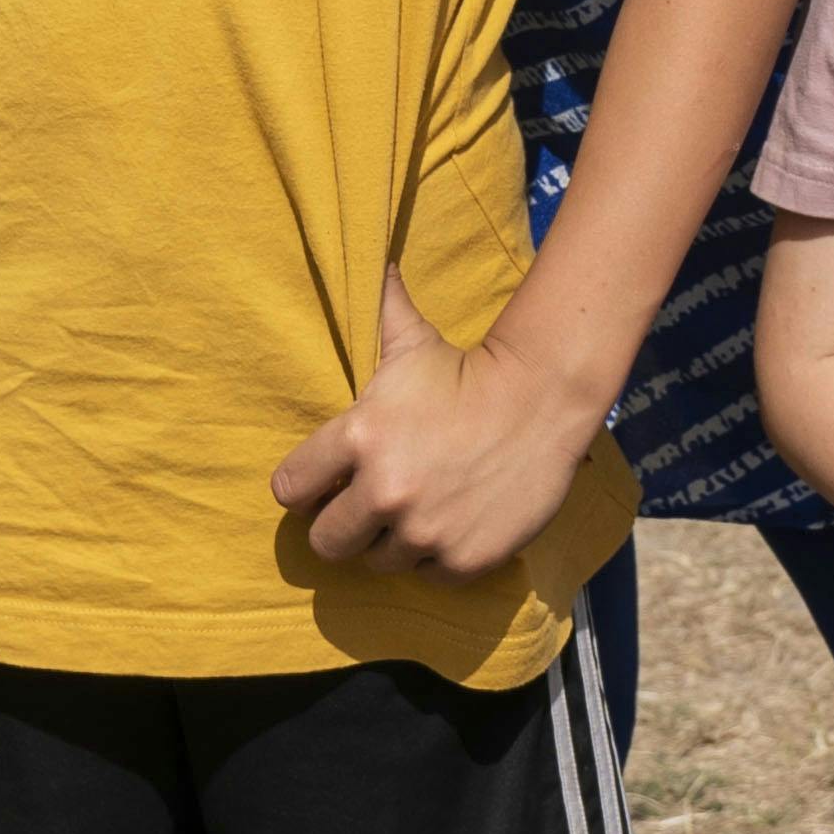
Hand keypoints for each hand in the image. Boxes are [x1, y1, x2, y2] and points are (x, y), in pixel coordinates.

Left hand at [272, 272, 604, 581]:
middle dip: (342, 526)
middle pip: (325, 542)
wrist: (545, 400)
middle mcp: (384, 490)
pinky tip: (452, 524)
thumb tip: (369, 259)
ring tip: (417, 512)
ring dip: (392, 542)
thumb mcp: (413, 342)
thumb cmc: (468, 371)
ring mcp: (424, 530)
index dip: (304, 487)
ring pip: (378, 561)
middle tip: (367, 509)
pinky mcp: (461, 561)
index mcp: (357, 438)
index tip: (323, 483)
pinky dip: (437, 557)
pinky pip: (427, 574)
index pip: (289, 489)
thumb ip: (378, 310)